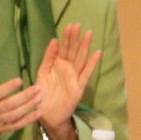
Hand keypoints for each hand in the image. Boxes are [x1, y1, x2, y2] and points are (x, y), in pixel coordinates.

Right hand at [0, 55, 41, 139]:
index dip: (8, 87)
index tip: (20, 80)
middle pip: (9, 105)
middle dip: (24, 97)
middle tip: (38, 88)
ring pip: (15, 115)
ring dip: (28, 107)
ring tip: (40, 98)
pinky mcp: (5, 128)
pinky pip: (17, 125)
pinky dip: (28, 120)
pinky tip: (39, 113)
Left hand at [30, 24, 101, 139]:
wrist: (45, 114)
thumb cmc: (43, 93)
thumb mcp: (43, 72)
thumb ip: (48, 57)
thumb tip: (54, 39)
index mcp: (59, 64)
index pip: (64, 48)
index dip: (67, 37)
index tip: (70, 25)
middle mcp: (69, 69)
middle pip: (73, 51)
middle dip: (75, 38)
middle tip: (78, 25)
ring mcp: (75, 77)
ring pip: (81, 59)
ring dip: (84, 47)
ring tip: (89, 34)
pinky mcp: (78, 88)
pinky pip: (86, 74)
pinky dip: (92, 64)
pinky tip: (97, 53)